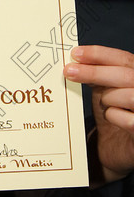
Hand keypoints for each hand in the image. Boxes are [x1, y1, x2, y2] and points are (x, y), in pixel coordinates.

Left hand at [64, 45, 133, 183]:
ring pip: (128, 95)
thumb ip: (96, 73)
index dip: (100, 54)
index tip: (76, 54)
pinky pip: (128, 120)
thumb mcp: (105, 87)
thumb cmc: (114, 109)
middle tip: (69, 71)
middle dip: (95, 72)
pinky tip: (111, 117)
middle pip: (125, 75)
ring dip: (107, 98)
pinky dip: (113, 116)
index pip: (123, 58)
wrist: (117, 143)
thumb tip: (76, 60)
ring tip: (103, 103)